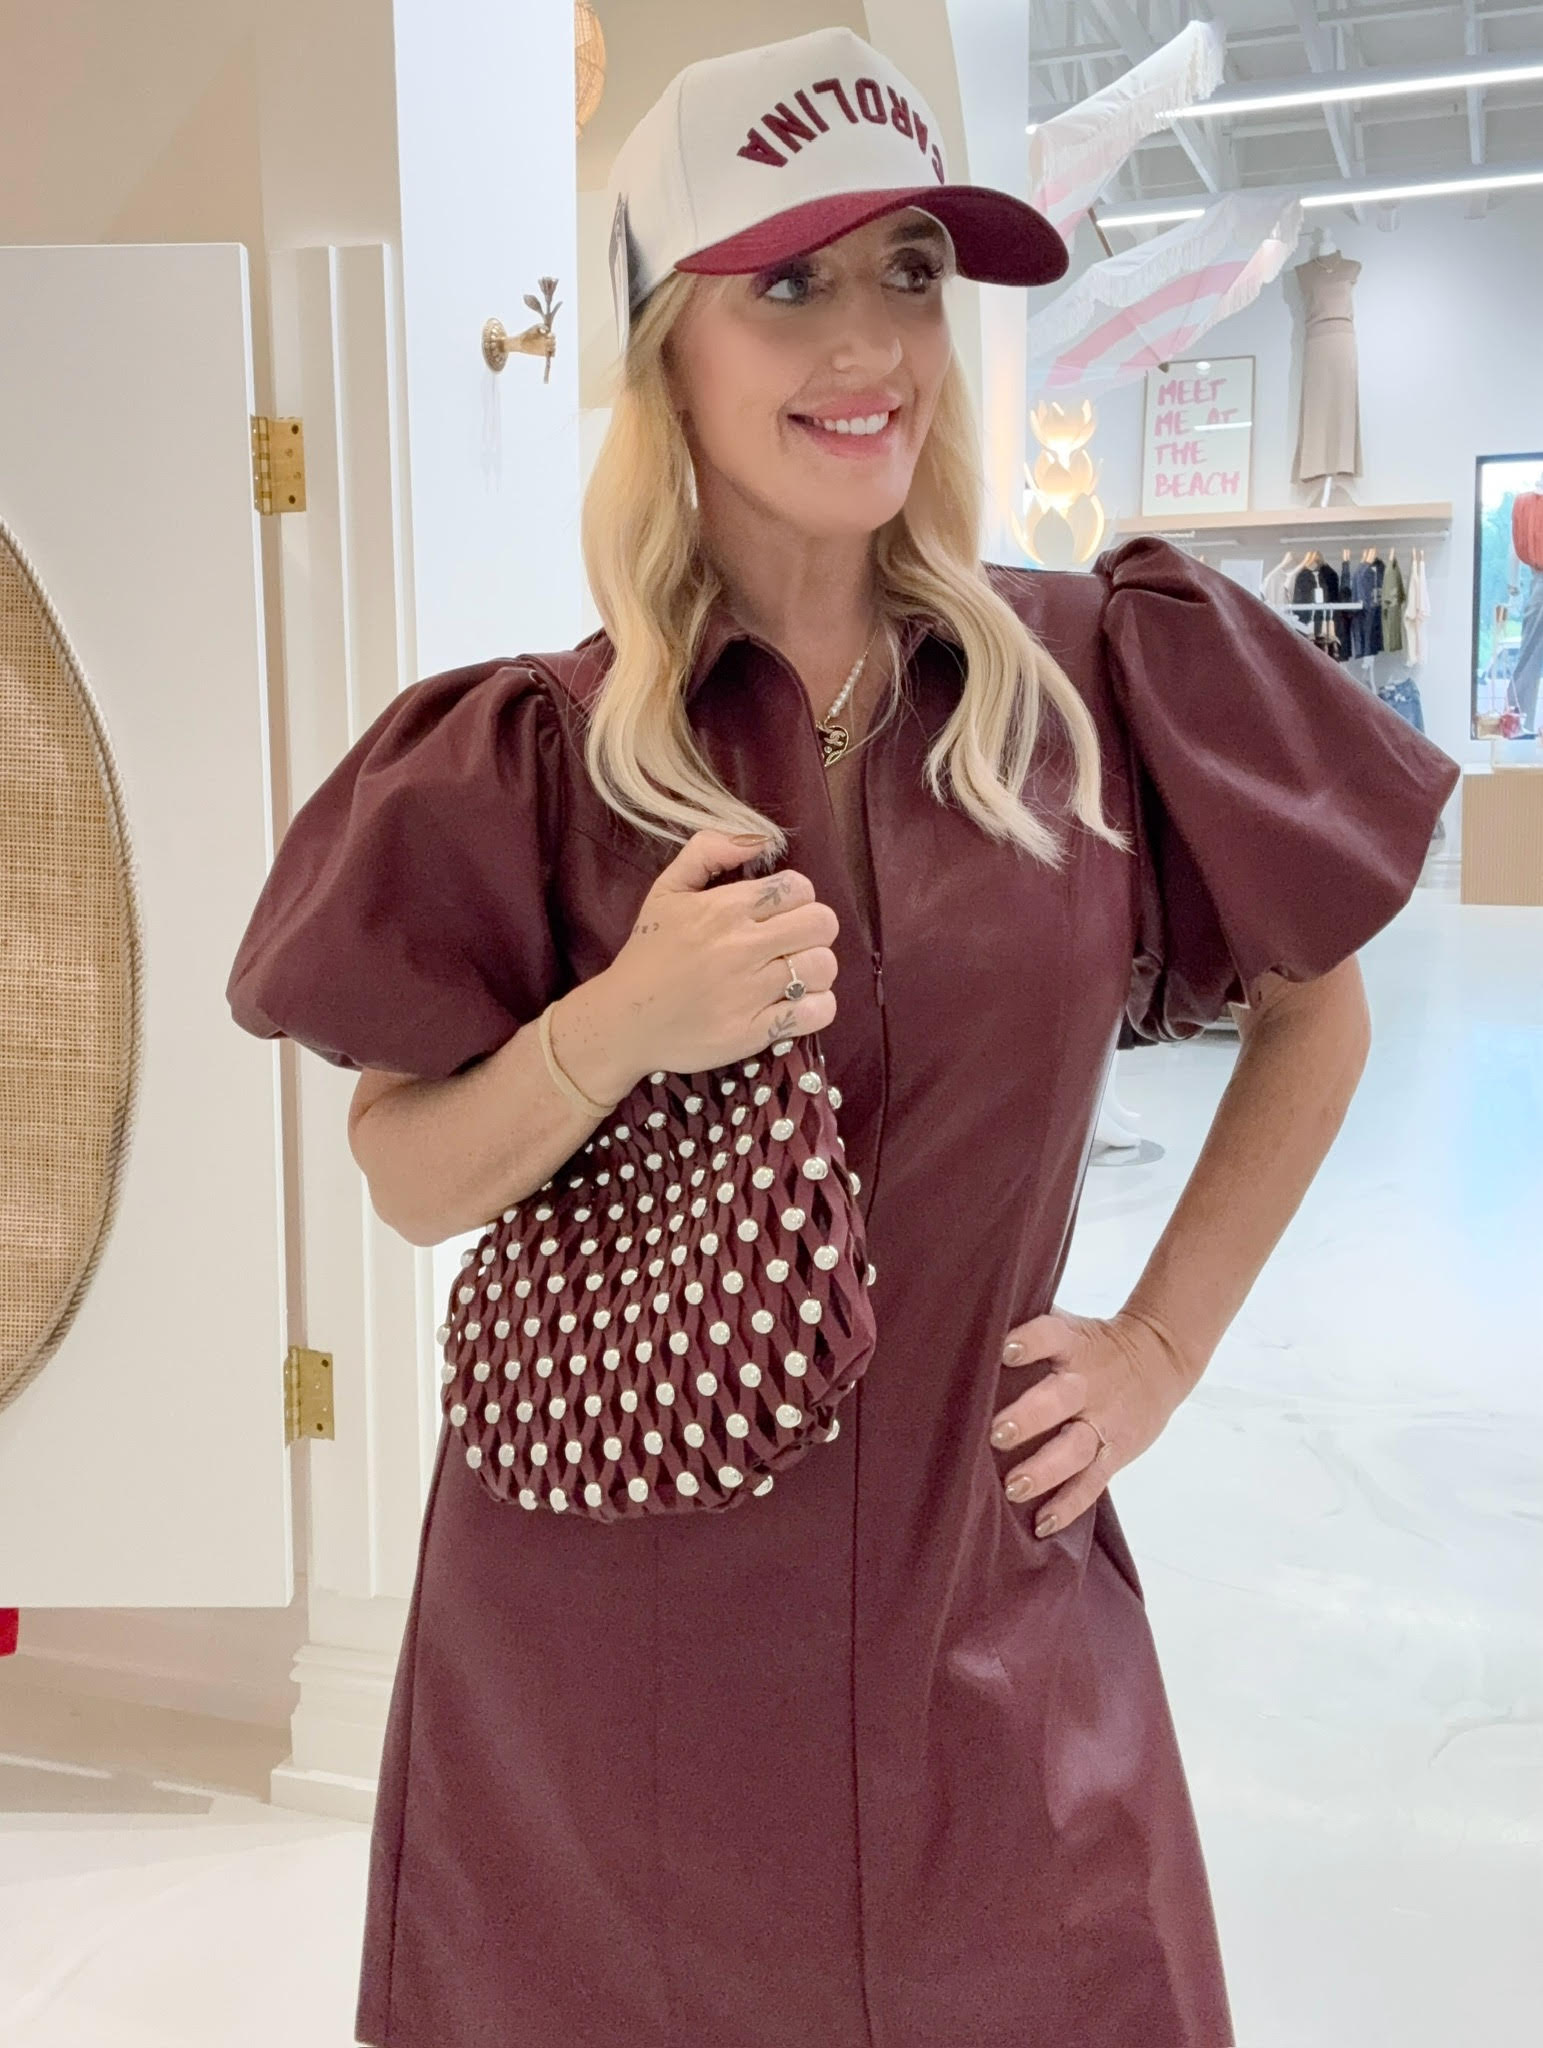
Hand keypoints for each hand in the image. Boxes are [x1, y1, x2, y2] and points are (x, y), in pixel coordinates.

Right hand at [603, 829, 840, 1074]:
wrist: (623, 1021)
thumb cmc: (649, 953)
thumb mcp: (667, 889)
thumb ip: (708, 851)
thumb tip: (762, 839)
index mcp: (724, 908)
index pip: (799, 888)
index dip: (797, 898)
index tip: (780, 913)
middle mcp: (741, 947)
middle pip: (821, 923)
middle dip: (814, 929)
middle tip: (792, 942)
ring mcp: (750, 993)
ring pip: (824, 967)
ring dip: (816, 969)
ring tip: (794, 975)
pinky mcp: (755, 1032)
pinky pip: (817, 1012)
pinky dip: (818, 1006)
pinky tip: (797, 1003)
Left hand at [987, 1305, 1199, 1539]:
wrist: (1159, 1359)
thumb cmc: (1092, 1344)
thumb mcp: (1069, 1326)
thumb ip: (1030, 1327)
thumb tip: (967, 1323)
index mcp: (1073, 1344)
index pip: (1050, 1334)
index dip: (1029, 1341)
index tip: (1003, 1350)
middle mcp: (1086, 1383)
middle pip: (1059, 1399)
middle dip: (1028, 1416)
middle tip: (996, 1433)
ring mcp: (1102, 1421)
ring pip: (1075, 1448)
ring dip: (1044, 1469)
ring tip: (1013, 1487)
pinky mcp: (1114, 1452)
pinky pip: (1092, 1482)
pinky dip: (1069, 1505)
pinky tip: (1042, 1523)